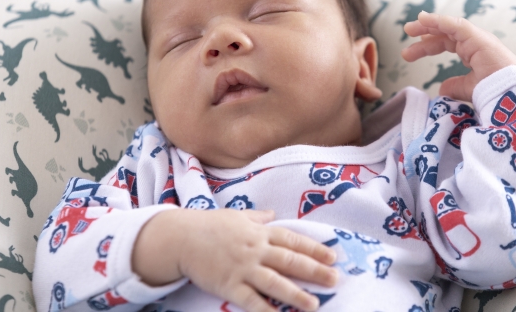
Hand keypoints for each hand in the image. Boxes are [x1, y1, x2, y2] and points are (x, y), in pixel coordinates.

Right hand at [133, 208, 337, 311]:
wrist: (181, 237)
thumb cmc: (209, 225)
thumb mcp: (236, 216)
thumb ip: (257, 218)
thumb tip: (272, 214)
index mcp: (259, 232)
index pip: (292, 240)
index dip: (314, 248)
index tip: (333, 257)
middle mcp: (255, 249)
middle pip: (290, 260)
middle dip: (314, 271)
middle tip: (334, 280)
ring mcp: (243, 268)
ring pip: (275, 282)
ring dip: (296, 294)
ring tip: (314, 304)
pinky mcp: (229, 285)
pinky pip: (250, 299)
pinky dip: (265, 309)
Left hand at [401, 11, 515, 100]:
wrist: (510, 96)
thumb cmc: (494, 93)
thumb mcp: (469, 88)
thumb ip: (456, 86)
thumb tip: (441, 89)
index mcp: (474, 52)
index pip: (447, 43)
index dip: (428, 46)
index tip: (410, 52)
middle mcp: (475, 42)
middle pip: (444, 34)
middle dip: (424, 35)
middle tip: (406, 35)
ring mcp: (477, 38)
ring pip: (448, 26)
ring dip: (428, 24)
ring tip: (409, 27)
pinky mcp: (478, 38)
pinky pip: (456, 24)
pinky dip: (439, 20)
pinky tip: (423, 19)